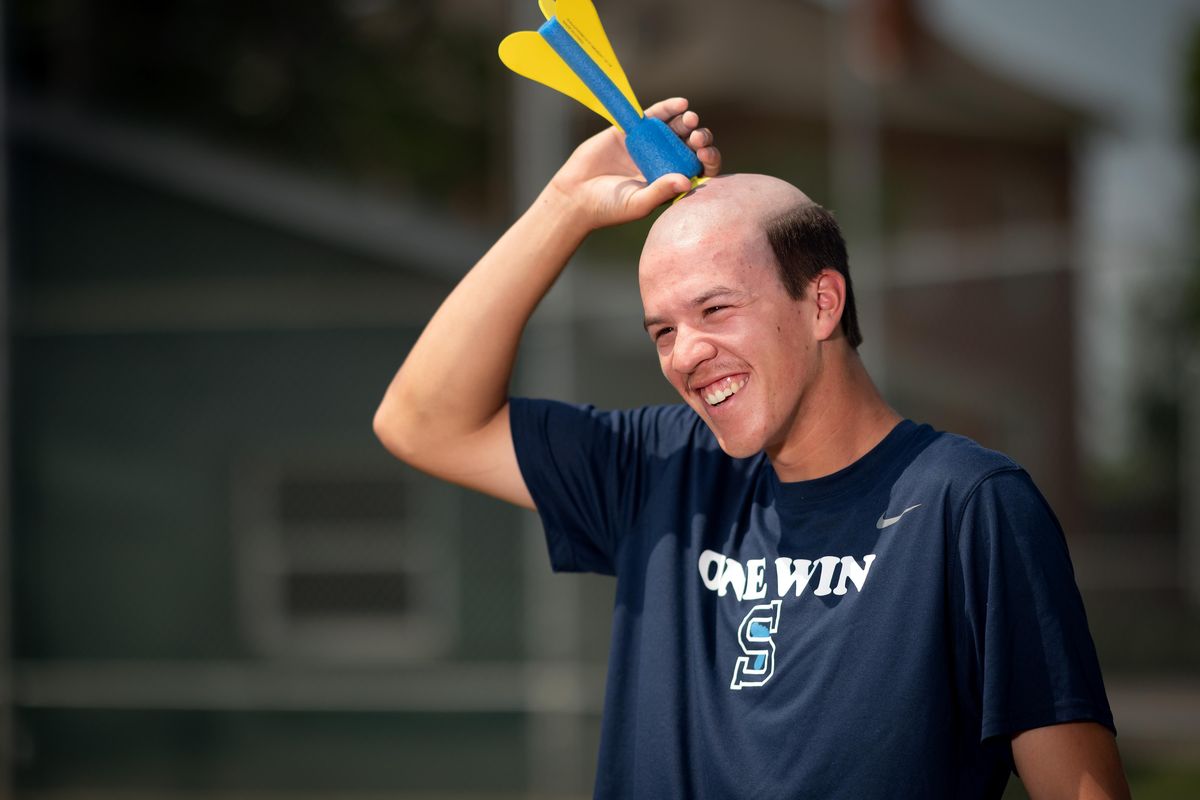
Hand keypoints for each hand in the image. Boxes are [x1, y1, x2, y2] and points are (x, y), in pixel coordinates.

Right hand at [548, 97, 720, 230]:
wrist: (575, 194)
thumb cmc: (608, 208)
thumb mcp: (638, 203)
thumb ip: (661, 192)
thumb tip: (688, 181)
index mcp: (670, 181)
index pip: (698, 169)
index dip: (707, 160)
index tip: (705, 156)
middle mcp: (662, 161)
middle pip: (690, 146)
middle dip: (700, 139)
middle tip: (697, 139)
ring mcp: (648, 144)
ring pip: (675, 128)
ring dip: (687, 122)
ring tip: (691, 120)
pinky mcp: (631, 130)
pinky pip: (654, 115)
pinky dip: (668, 108)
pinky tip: (681, 104)